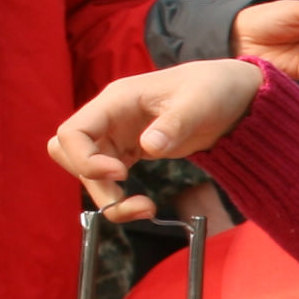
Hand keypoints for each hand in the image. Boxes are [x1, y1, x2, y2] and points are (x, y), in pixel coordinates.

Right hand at [51, 61, 263, 218]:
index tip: (121, 174)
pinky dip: (119, 197)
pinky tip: (146, 206)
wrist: (228, 95)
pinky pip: (108, 178)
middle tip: (126, 199)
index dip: (85, 159)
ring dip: (107, 198)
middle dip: (92, 182)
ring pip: (87, 171)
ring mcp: (116, 135)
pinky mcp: (129, 151)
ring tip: (146, 210)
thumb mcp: (199, 103)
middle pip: (69, 155)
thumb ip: (174, 124)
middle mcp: (109, 118)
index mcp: (116, 101)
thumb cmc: (212, 89)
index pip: (71, 133)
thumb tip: (149, 147)